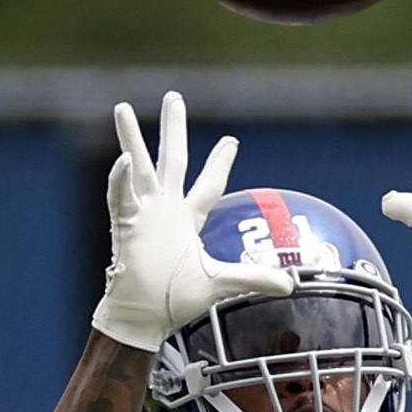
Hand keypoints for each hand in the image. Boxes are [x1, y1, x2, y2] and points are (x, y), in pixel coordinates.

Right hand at [93, 93, 291, 351]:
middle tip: (174, 96)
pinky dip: (120, 180)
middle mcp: (165, 209)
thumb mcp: (221, 283)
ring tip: (122, 109)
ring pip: (137, 167)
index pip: (208, 185)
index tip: (231, 140)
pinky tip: (123, 160)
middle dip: (173, 128)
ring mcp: (143, 213)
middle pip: (171, 159)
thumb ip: (253, 279)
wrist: (145, 315)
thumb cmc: (176, 299)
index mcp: (188, 219)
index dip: (220, 163)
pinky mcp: (126, 224)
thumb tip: (291, 286)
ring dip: (130, 139)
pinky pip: (121, 197)